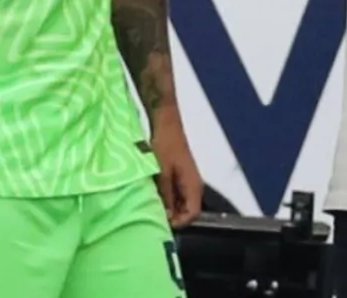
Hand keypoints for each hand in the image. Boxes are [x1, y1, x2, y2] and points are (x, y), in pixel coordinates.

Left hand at [151, 111, 202, 228]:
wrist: (165, 123)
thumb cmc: (165, 145)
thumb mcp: (162, 172)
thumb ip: (166, 195)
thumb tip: (166, 215)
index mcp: (194, 186)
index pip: (193, 214)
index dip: (179, 223)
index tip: (161, 222)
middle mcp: (194, 186)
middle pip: (188, 211)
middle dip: (173, 217)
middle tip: (154, 216)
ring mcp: (188, 181)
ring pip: (181, 204)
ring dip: (169, 207)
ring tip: (153, 206)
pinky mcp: (180, 176)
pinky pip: (177, 195)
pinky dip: (167, 198)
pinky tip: (154, 196)